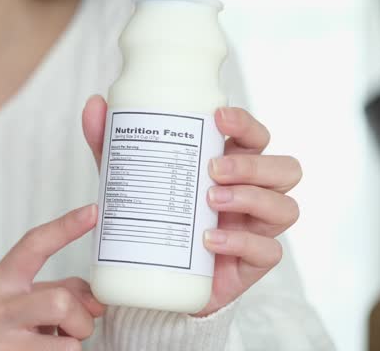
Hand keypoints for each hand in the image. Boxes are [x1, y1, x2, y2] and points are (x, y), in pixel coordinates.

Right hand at [0, 204, 106, 350]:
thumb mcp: (29, 303)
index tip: (92, 212)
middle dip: (80, 319)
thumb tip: (98, 301)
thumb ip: (64, 292)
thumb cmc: (7, 331)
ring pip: (69, 341)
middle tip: (72, 330)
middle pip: (60, 302)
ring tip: (54, 346)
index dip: (65, 228)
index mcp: (1, 281)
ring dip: (74, 344)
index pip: (34, 246)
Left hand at [81, 96, 300, 316]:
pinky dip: (241, 242)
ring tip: (210, 199)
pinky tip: (209, 240)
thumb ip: (112, 144)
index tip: (218, 117)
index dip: (246, 124)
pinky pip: (268, 251)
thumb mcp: (129, 177)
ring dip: (251, 198)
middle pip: (284, 169)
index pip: (256, 137)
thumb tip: (93, 104)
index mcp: (231, 165)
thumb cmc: (153, 215)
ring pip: (285, 208)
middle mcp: (252, 194)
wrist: (152, 274)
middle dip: (253, 163)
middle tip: (212, 168)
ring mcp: (256, 229)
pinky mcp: (252, 264)